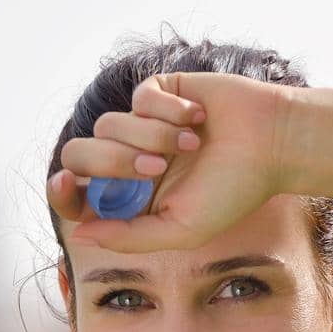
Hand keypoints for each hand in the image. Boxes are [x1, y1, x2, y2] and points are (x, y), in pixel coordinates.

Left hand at [48, 71, 291, 252]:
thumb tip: (79, 235)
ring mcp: (141, 125)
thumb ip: (129, 238)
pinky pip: (139, 98)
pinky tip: (197, 119)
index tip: (64, 182)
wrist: (271, 145)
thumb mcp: (180, 230)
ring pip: (108, 125)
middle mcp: (129, 161)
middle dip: (112, 161)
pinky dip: (168, 111)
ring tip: (191, 146)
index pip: (76, 194)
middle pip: (80, 154)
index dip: (61, 190)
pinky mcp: (158, 92)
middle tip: (155, 168)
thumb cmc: (232, 192)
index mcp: (129, 198)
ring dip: (151, 136)